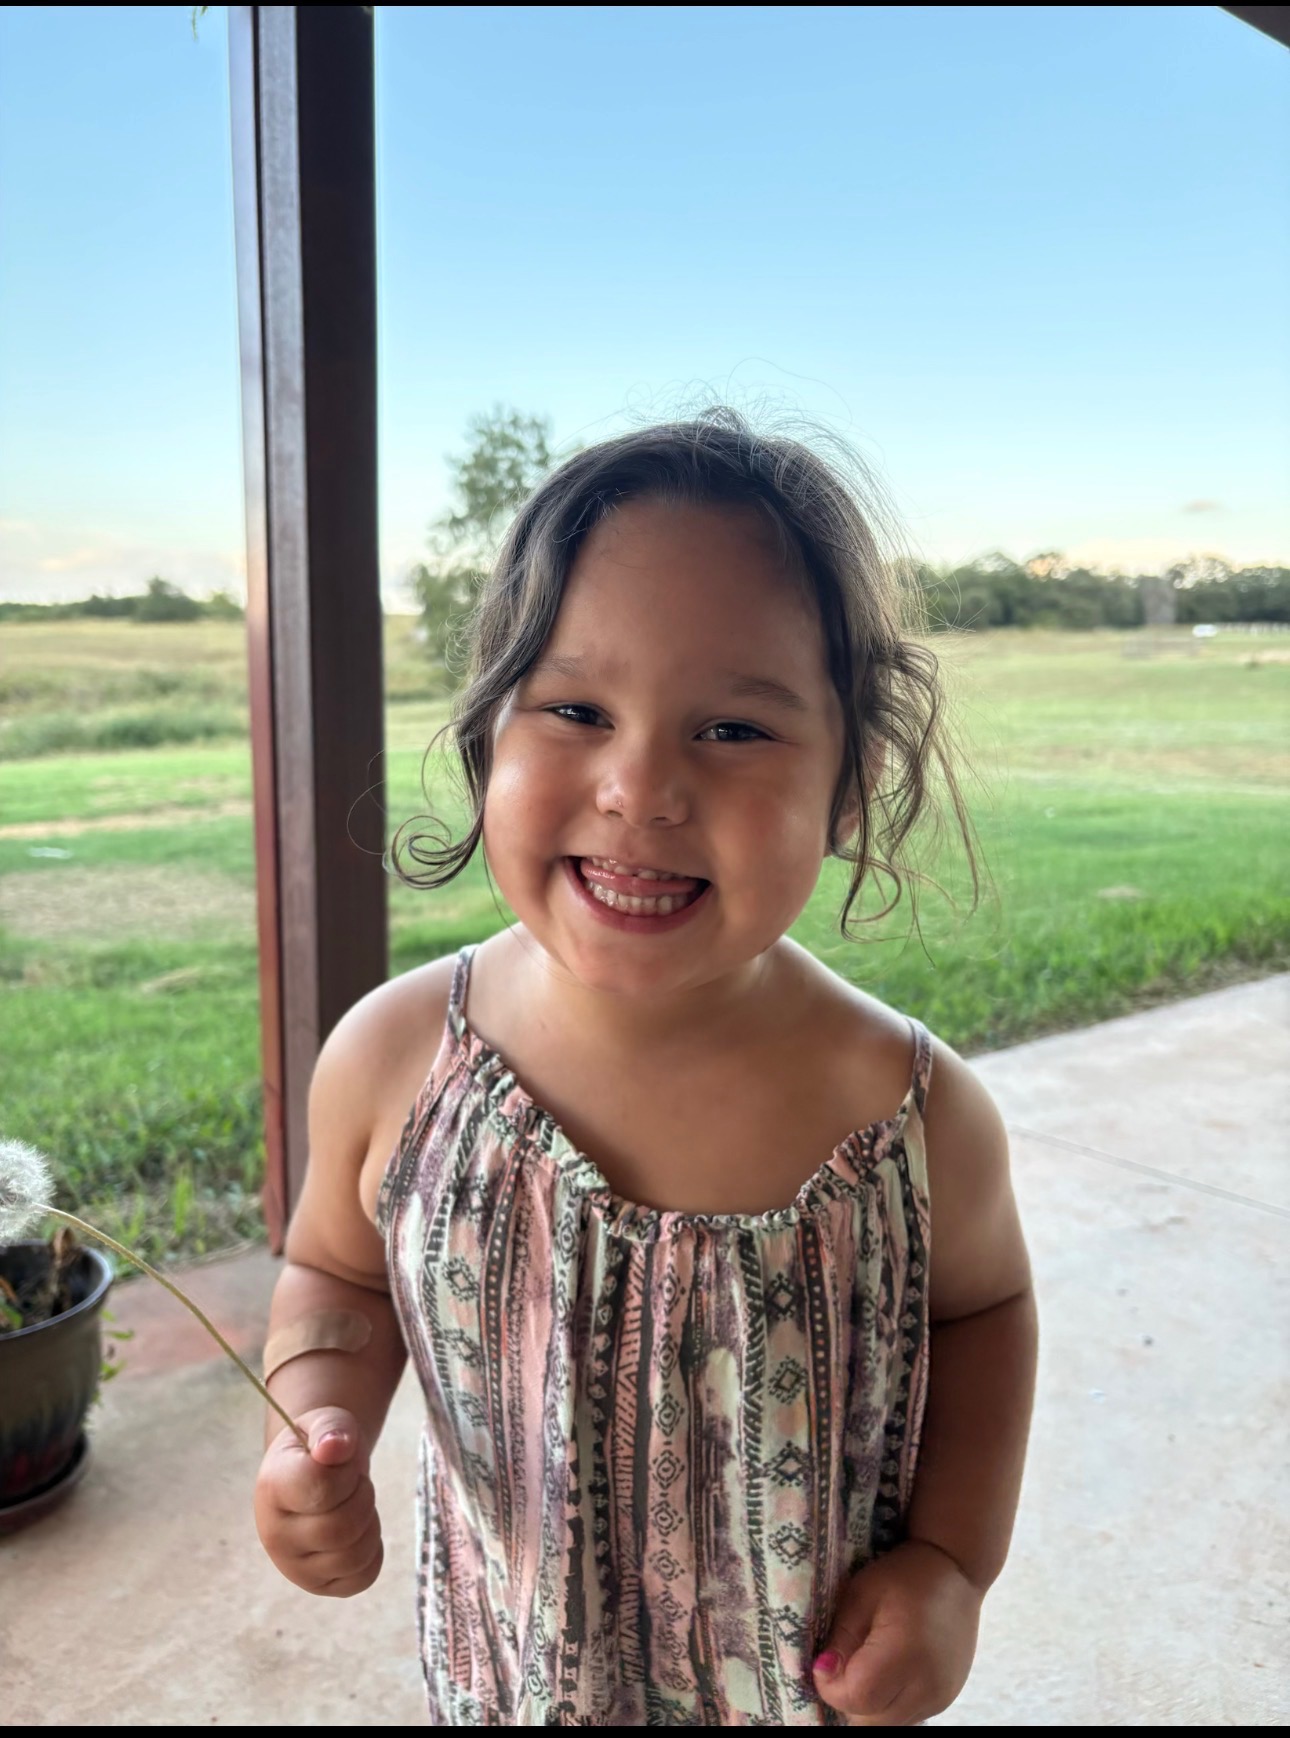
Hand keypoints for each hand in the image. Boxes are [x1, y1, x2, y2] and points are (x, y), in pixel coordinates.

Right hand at [253, 1406, 383, 1597]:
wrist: (310, 1476)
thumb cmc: (318, 1449)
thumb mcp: (324, 1423)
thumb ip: (331, 1429)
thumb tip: (335, 1447)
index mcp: (273, 1487)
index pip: (322, 1488)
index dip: (347, 1471)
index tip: (340, 1461)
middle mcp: (274, 1535)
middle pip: (342, 1528)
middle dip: (363, 1497)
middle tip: (353, 1483)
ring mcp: (293, 1566)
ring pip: (354, 1557)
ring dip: (369, 1523)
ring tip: (353, 1504)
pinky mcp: (317, 1585)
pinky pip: (362, 1578)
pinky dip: (372, 1552)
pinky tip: (357, 1531)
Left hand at [811, 1540, 982, 1725]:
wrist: (955, 1572)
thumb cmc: (902, 1577)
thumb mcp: (861, 1595)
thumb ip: (841, 1638)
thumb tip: (822, 1674)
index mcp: (906, 1653)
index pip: (858, 1698)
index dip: (831, 1687)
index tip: (824, 1662)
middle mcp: (927, 1685)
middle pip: (870, 1722)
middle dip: (848, 1700)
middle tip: (841, 1667)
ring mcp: (940, 1698)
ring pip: (887, 1724)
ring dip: (868, 1706)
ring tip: (864, 1667)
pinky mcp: (945, 1700)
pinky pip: (904, 1717)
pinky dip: (887, 1704)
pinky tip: (886, 1672)